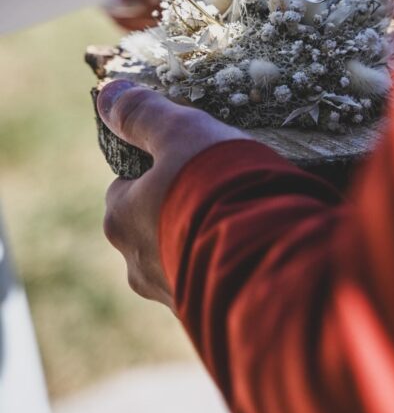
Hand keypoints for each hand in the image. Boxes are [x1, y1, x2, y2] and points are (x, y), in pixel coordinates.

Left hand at [98, 80, 242, 307]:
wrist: (265, 261)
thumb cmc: (216, 189)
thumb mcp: (181, 133)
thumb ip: (145, 114)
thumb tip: (108, 95)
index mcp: (121, 220)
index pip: (126, 190)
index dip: (157, 173)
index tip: (189, 162)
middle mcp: (137, 266)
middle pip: (154, 227)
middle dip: (182, 212)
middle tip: (224, 191)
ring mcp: (174, 296)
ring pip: (185, 259)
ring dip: (209, 240)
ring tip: (249, 220)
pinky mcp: (210, 317)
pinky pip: (217, 282)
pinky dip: (231, 266)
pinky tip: (259, 249)